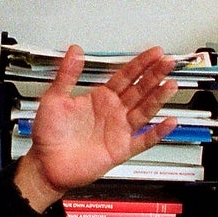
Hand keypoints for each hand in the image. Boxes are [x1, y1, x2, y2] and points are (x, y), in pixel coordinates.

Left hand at [15, 46, 178, 206]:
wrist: (46, 164)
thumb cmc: (48, 134)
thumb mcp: (54, 98)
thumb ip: (66, 75)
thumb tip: (73, 52)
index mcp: (100, 98)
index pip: (126, 76)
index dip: (141, 64)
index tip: (154, 53)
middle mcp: (113, 112)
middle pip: (140, 90)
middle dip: (155, 75)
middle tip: (168, 62)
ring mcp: (119, 130)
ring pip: (145, 111)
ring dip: (158, 98)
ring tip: (171, 85)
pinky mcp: (120, 150)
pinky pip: (143, 140)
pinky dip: (157, 133)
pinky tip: (168, 122)